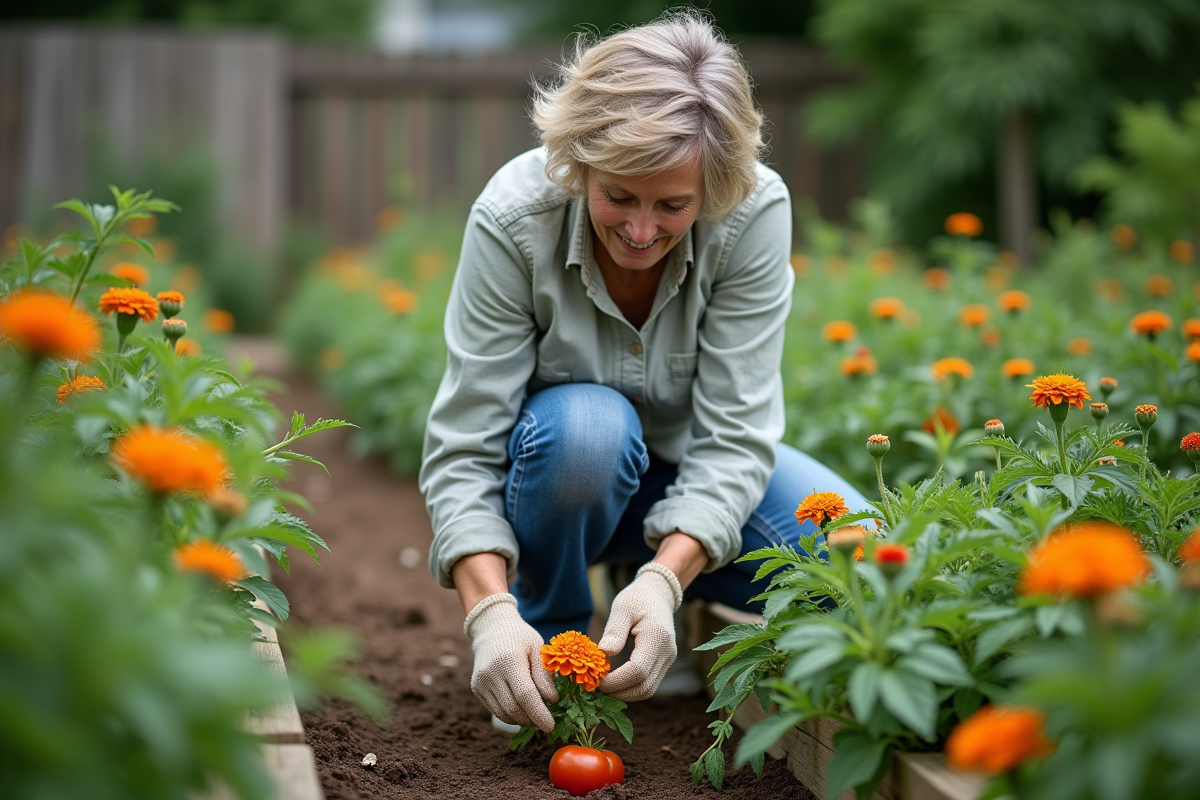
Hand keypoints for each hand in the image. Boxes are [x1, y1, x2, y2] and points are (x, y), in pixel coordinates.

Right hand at [463, 593, 558, 729]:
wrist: (491, 629)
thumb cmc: (520, 638)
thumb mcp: (538, 648)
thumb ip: (544, 675)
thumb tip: (551, 701)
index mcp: (509, 661)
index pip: (525, 695)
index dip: (539, 714)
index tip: (551, 726)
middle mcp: (491, 673)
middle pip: (514, 709)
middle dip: (532, 719)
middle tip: (547, 719)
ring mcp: (481, 683)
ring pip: (504, 714)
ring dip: (522, 719)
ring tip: (536, 713)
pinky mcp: (477, 689)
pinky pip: (496, 711)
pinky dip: (511, 715)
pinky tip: (522, 708)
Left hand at [597, 562, 683, 700]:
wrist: (658, 595)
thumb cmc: (636, 598)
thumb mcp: (622, 608)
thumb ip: (614, 631)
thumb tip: (604, 653)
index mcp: (657, 638)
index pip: (638, 671)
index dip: (616, 681)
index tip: (596, 680)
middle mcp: (667, 653)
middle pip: (644, 687)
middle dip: (619, 692)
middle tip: (595, 687)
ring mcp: (668, 660)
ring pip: (648, 690)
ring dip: (625, 694)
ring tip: (603, 687)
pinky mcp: (664, 664)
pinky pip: (648, 684)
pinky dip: (631, 688)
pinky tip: (614, 682)